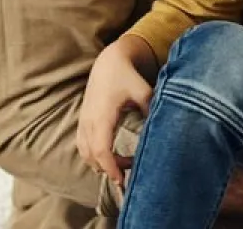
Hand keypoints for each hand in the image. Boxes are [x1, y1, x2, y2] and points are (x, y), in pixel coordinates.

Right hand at [76, 38, 153, 185]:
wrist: (108, 63)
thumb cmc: (126, 76)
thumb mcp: (142, 90)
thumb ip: (150, 108)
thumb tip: (160, 128)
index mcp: (102, 115)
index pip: (101, 149)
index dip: (110, 167)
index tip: (121, 179)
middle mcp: (89, 121)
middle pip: (92, 157)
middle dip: (109, 169)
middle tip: (128, 172)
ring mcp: (83, 122)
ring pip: (85, 153)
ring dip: (99, 164)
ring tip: (120, 166)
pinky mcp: (82, 121)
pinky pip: (82, 146)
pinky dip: (92, 156)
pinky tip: (108, 158)